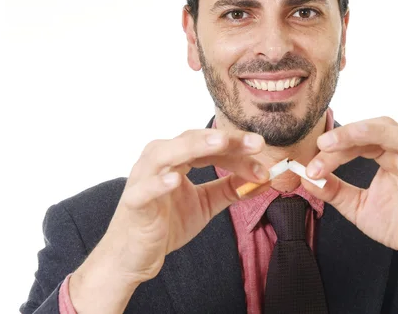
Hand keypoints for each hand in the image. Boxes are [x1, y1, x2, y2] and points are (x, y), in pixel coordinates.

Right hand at [96, 129, 270, 284]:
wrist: (134, 256)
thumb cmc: (166, 222)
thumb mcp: (206, 203)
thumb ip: (230, 188)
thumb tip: (263, 178)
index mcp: (177, 156)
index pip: (210, 143)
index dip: (238, 147)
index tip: (263, 151)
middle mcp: (159, 160)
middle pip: (193, 140)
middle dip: (226, 140)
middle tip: (256, 143)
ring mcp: (143, 179)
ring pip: (166, 154)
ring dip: (193, 146)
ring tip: (219, 143)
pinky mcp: (134, 202)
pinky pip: (145, 189)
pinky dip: (158, 183)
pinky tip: (175, 180)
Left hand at [302, 116, 397, 275]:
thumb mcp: (358, 207)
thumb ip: (334, 191)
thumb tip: (304, 176)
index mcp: (388, 157)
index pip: (360, 142)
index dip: (334, 150)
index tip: (311, 166)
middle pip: (382, 130)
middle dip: (351, 133)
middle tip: (324, 143)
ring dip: (379, 134)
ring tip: (352, 137)